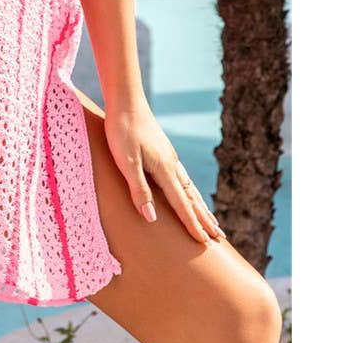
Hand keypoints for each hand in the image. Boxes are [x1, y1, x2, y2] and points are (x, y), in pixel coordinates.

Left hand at [103, 102, 223, 244]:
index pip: (182, 204)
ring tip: (211, 219)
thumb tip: (152, 218)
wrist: (125, 99)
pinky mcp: (163, 150)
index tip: (205, 243)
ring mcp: (169, 156)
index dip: (192, 224)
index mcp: (165, 169)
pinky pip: (182, 177)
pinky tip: (189, 190)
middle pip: (192, 197)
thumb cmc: (122, 130)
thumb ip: (139, 189)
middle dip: (205, 218)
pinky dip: (190, 190)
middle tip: (220, 237)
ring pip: (189, 186)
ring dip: (201, 205)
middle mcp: (172, 164)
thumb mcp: (126, 162)